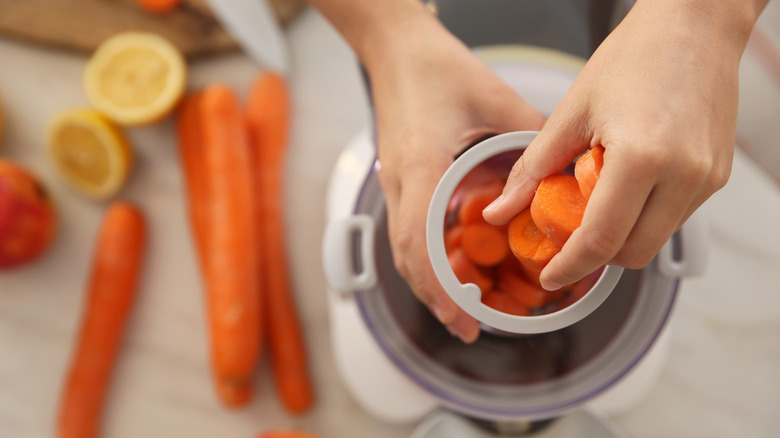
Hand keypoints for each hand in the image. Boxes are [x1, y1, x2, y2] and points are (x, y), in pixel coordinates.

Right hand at [365, 13, 544, 341]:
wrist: (395, 49)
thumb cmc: (435, 67)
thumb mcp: (494, 97)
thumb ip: (532, 136)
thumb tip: (566, 171)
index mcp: (421, 165)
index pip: (420, 240)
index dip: (439, 285)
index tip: (463, 316)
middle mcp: (401, 182)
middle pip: (406, 257)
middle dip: (434, 299)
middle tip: (467, 330)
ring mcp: (394, 183)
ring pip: (403, 250)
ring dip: (428, 284)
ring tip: (460, 312)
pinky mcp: (399, 180)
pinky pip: (407, 231)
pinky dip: (426, 260)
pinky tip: (450, 269)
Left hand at [483, 0, 760, 290]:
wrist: (695, 25)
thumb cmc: (635, 56)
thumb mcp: (571, 113)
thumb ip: (533, 170)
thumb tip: (500, 210)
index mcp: (642, 157)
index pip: (601, 239)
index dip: (570, 265)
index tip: (550, 274)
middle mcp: (683, 175)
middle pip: (632, 253)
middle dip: (596, 254)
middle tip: (567, 232)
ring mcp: (706, 178)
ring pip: (655, 241)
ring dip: (621, 235)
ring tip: (597, 197)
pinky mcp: (717, 175)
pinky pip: (674, 217)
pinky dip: (644, 216)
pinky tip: (625, 184)